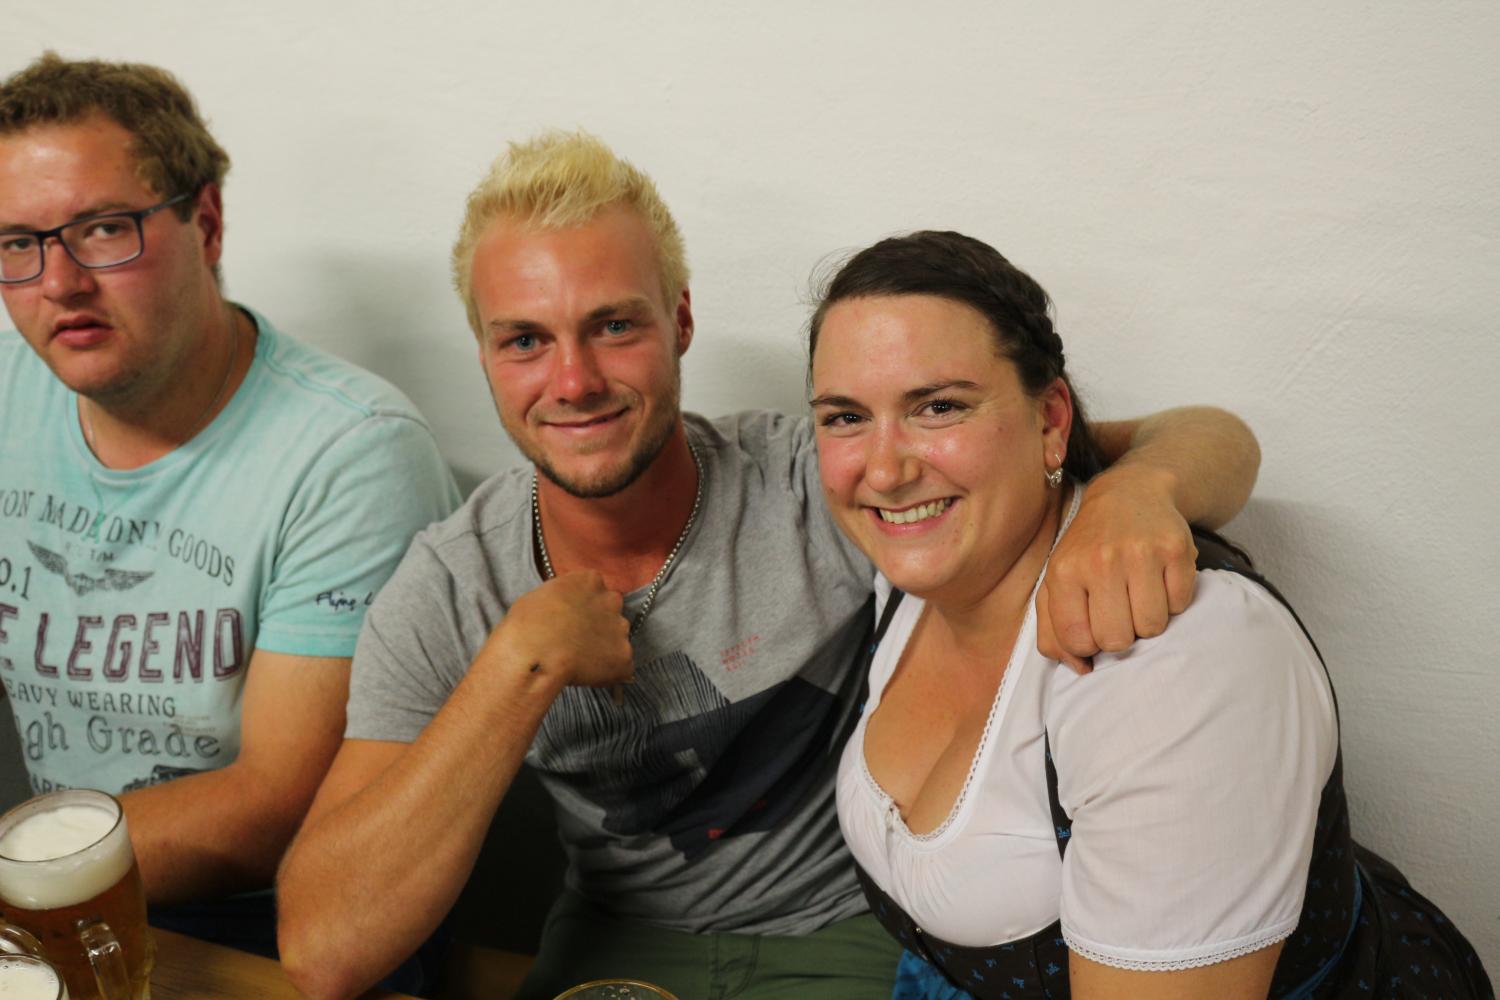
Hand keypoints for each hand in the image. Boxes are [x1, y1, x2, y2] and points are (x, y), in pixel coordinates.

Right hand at [482, 571, 633, 688]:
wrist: (535, 654)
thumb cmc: (527, 624)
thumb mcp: (542, 595)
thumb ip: (563, 599)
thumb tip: (564, 610)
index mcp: (591, 580)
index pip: (596, 589)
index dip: (585, 607)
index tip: (573, 619)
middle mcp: (611, 600)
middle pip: (611, 613)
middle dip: (599, 626)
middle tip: (578, 641)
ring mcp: (621, 629)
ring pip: (617, 640)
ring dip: (604, 649)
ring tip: (579, 661)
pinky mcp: (624, 657)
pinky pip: (621, 667)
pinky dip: (609, 674)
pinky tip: (587, 676)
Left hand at [1036, 476, 1196, 672]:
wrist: (1130, 495)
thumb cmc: (1089, 547)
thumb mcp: (1056, 581)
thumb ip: (1053, 630)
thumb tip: (1080, 669)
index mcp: (1065, 570)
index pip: (1078, 640)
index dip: (1089, 643)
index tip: (1093, 623)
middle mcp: (1101, 560)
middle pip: (1117, 640)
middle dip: (1120, 633)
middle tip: (1118, 607)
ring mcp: (1141, 553)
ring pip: (1152, 627)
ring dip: (1147, 618)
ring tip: (1138, 591)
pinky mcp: (1176, 550)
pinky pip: (1179, 605)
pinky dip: (1171, 600)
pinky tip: (1158, 578)